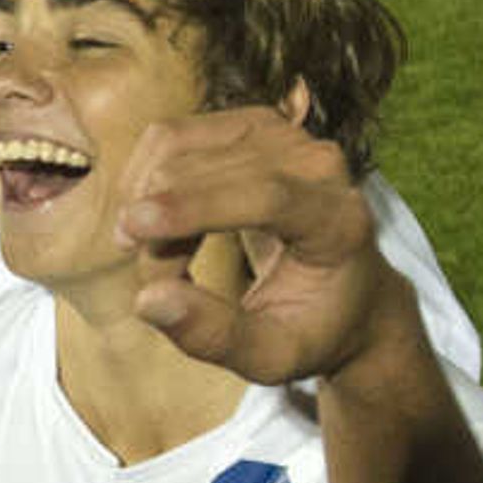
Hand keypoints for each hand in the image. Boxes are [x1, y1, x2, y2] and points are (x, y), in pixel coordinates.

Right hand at [112, 109, 410, 389]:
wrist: (349, 293)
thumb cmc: (312, 329)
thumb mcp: (272, 358)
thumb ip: (215, 336)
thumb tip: (146, 300)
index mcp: (341, 222)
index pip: (267, 196)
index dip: (196, 208)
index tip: (133, 228)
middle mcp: (321, 165)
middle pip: (210, 173)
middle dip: (160, 230)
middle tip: (157, 284)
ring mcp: (286, 135)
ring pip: (180, 146)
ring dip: (147, 204)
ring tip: (162, 260)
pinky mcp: (254, 124)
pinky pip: (173, 137)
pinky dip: (148, 181)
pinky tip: (159, 225)